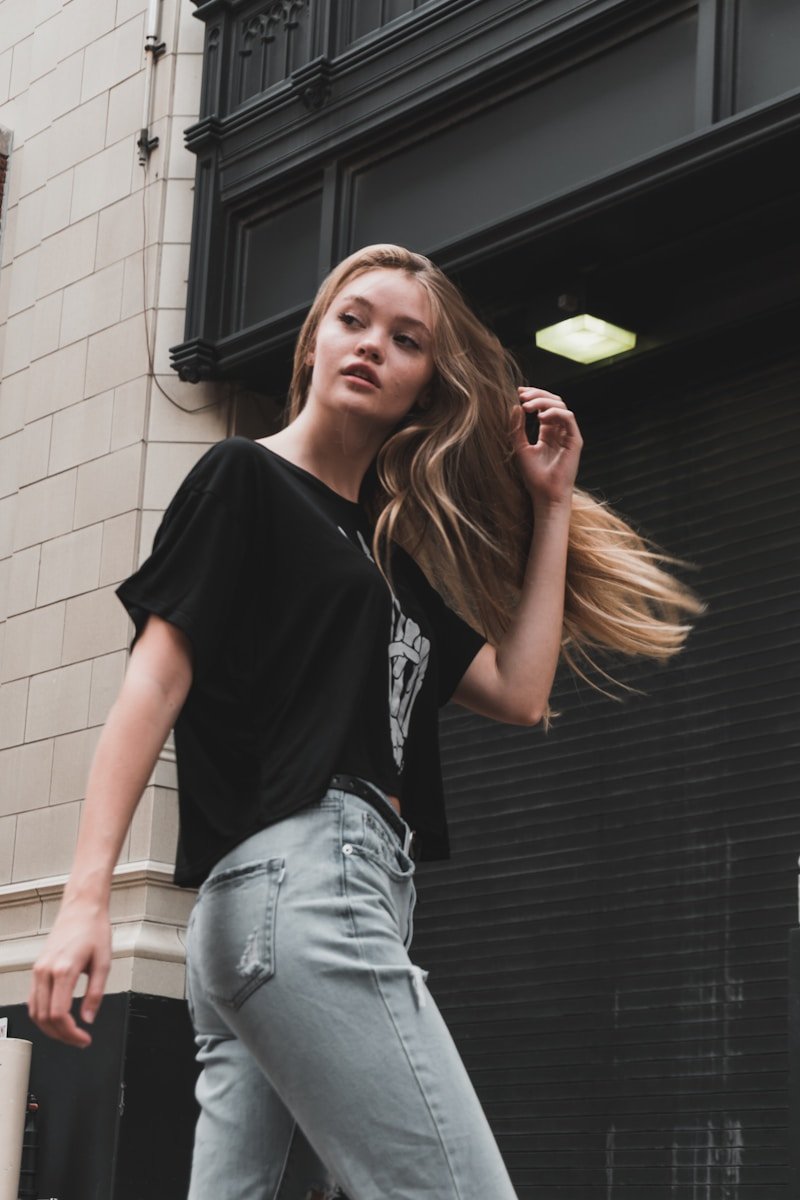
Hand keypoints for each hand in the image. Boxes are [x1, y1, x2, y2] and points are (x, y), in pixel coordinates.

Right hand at [28, 898, 111, 1047]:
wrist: (81, 909)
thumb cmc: (94, 930)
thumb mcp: (104, 962)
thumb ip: (95, 994)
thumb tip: (88, 1019)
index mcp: (63, 970)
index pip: (59, 1015)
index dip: (71, 1033)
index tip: (84, 1039)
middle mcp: (46, 971)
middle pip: (44, 1018)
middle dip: (61, 1035)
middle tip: (79, 1040)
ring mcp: (38, 970)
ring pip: (35, 1012)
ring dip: (50, 1028)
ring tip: (69, 1033)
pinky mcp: (37, 969)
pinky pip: (33, 1000)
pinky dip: (42, 1015)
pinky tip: (56, 1019)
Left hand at [514, 386, 582, 507]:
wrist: (545, 496)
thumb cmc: (534, 477)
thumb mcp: (520, 448)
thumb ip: (517, 428)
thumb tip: (516, 406)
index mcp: (548, 432)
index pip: (544, 406)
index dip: (533, 396)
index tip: (518, 392)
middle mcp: (560, 431)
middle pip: (554, 402)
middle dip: (538, 394)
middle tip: (522, 396)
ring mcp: (568, 435)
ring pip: (561, 406)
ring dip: (543, 401)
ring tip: (527, 406)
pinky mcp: (575, 441)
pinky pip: (568, 418)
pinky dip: (555, 413)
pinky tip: (540, 417)